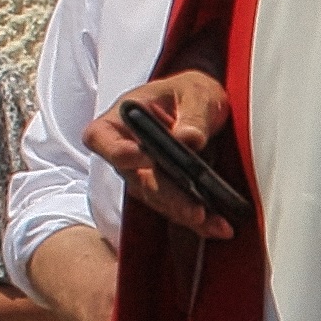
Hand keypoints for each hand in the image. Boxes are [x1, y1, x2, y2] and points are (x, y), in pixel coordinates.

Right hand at [85, 69, 239, 239]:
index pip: (101, 139)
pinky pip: (175, 209)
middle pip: (138, 179)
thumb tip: (188, 138)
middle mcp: (125, 152)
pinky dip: (198, 221)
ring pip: (158, 201)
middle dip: (169, 197)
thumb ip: (193, 114)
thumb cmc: (190, 93)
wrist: (202, 107)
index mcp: (119, 120)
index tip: (147, 158)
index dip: (122, 152)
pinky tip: (219, 227)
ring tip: (217, 224)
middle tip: (196, 209)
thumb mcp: (197, 93)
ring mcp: (142, 176)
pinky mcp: (163, 192)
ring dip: (187, 215)